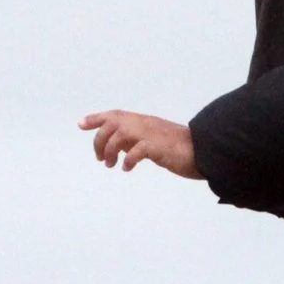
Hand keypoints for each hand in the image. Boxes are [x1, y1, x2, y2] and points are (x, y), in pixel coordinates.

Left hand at [78, 110, 202, 179]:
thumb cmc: (178, 147)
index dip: (96, 118)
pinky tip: (127, 168)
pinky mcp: (159, 147)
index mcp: (143, 121)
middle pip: (112, 124)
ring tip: (112, 165)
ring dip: (111, 151)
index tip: (81, 124)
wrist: (202, 150)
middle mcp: (145, 124)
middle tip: (102, 159)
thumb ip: (135, 140)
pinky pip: (138, 150)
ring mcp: (152, 134)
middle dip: (100, 141)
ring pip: (121, 135)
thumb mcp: (152, 140)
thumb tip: (117, 146)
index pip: (114, 115)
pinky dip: (129, 159)